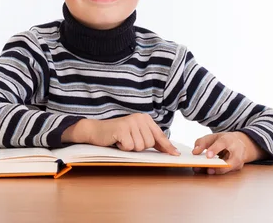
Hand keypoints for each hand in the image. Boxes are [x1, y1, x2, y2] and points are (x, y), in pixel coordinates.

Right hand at [61, 114, 179, 155]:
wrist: (97, 130)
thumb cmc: (118, 134)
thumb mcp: (137, 135)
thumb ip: (152, 140)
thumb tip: (169, 150)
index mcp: (145, 119)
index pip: (159, 135)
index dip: (167, 146)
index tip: (175, 154)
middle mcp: (139, 118)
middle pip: (149, 143)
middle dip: (139, 146)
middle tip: (128, 140)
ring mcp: (130, 122)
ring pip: (140, 146)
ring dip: (130, 147)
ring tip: (122, 140)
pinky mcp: (122, 129)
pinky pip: (129, 147)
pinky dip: (123, 147)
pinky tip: (117, 140)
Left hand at [191, 132, 266, 174]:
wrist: (239, 143)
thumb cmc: (224, 140)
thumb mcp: (212, 137)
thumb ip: (202, 142)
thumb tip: (195, 152)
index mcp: (229, 140)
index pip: (223, 143)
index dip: (215, 150)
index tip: (207, 156)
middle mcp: (237, 151)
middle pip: (231, 160)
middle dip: (220, 166)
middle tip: (208, 169)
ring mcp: (238, 161)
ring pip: (229, 168)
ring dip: (217, 171)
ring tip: (205, 171)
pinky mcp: (236, 168)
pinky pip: (227, 172)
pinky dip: (217, 172)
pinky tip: (208, 171)